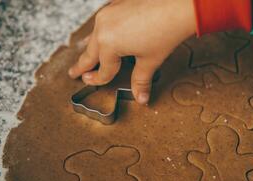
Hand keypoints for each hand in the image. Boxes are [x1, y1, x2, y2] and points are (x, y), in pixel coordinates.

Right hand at [68, 0, 195, 103]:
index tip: (90, 82)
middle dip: (82, 65)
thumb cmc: (166, 31)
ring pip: (95, 36)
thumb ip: (141, 80)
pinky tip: (105, 36)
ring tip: (86, 57)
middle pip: (90, 52)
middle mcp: (103, 27)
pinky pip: (104, 23)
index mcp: (108, 44)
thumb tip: (141, 99)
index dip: (98, 79)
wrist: (179, 4)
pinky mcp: (116, 4)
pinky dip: (102, 34)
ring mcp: (109, 13)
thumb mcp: (150, 60)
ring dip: (91, 48)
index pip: (103, 69)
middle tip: (73, 73)